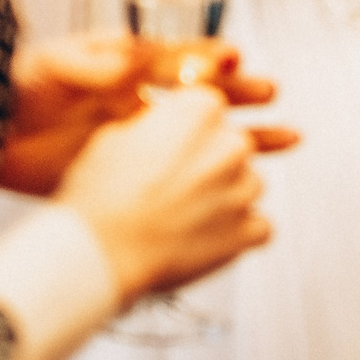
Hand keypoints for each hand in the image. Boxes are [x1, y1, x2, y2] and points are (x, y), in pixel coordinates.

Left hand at [0, 36, 278, 195]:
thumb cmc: (7, 90)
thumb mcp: (48, 66)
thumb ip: (90, 64)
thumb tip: (128, 63)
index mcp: (121, 66)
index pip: (176, 59)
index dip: (205, 57)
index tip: (234, 57)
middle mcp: (136, 99)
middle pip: (201, 96)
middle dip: (239, 95)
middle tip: (272, 96)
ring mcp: (135, 138)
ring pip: (201, 137)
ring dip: (240, 136)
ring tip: (284, 139)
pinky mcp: (125, 172)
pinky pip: (177, 174)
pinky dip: (207, 179)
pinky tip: (234, 187)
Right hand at [57, 87, 279, 303]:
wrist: (100, 253)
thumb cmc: (100, 197)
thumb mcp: (114, 137)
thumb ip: (153, 125)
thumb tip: (161, 129)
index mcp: (200, 111)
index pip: (210, 106)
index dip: (189, 127)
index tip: (176, 142)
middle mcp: (230, 144)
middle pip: (232, 145)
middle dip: (209, 162)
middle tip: (175, 184)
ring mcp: (243, 188)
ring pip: (248, 184)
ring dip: (225, 197)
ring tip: (185, 215)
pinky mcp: (247, 231)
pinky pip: (258, 227)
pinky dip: (239, 234)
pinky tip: (207, 237)